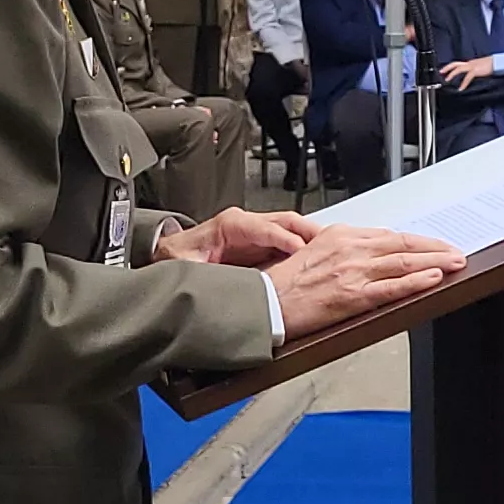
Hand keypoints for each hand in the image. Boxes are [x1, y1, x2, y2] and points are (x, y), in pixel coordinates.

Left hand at [155, 206, 315, 268]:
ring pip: (292, 230)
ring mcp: (257, 234)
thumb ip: (199, 270)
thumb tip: (211, 281)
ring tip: (332, 252)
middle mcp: (248, 225)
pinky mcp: (262, 247)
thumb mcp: (186, 265)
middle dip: (309, 232)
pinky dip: (306, 250)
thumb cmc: (180, 258)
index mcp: (231, 225)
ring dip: (312, 240)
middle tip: (330, 245)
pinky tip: (318, 260)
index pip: (265, 227)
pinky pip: (289, 243)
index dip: (283, 238)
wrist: (172, 258)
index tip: (301, 250)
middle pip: (286, 222)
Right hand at [266, 225, 462, 336]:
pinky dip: (416, 281)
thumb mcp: (314, 251)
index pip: (389, 235)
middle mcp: (350, 248)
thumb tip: (368, 254)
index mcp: (341, 235)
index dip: (415, 241)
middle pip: (402, 244)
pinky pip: (392, 287)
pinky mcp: (353, 295)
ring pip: (404, 262)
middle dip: (434, 248)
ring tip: (455, 263)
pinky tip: (433, 278)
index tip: (432, 245)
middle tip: (456, 252)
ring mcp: (353, 271)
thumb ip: (343, 250)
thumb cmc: (284, 282)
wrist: (266, 301)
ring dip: (435, 262)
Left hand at [442, 57, 492, 88]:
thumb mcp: (481, 67)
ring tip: (447, 80)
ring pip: (459, 68)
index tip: (445, 70)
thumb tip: (472, 76)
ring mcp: (473, 66)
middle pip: (455, 64)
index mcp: (471, 63)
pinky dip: (463, 83)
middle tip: (441, 72)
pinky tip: (461, 88)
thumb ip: (475, 71)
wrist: (498, 62)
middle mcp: (470, 63)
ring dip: (452, 74)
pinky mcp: (476, 70)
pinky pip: (467, 77)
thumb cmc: (492, 65)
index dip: (451, 67)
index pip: (458, 64)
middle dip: (447, 68)